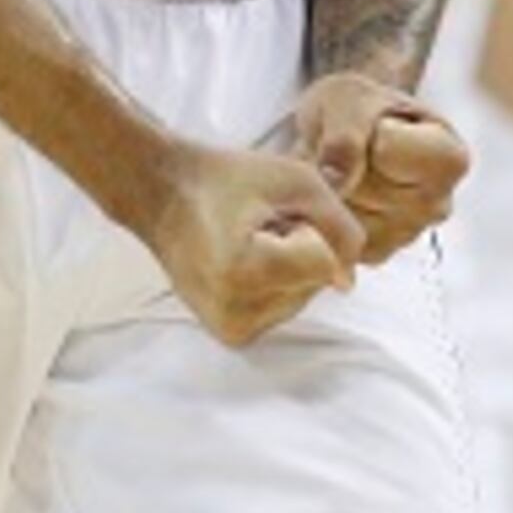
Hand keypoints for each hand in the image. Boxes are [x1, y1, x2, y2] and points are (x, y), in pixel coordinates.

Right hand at [135, 140, 361, 348]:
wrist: (163, 195)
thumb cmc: (225, 179)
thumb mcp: (296, 180)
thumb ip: (340, 227)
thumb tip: (348, 282)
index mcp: (244, 270)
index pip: (326, 264)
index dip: (309, 228)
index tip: (268, 214)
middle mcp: (236, 311)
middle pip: (316, 283)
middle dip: (302, 250)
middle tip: (256, 226)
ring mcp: (231, 328)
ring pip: (302, 297)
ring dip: (290, 267)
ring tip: (248, 242)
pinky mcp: (231, 334)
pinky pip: (282, 309)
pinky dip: (276, 284)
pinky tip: (244, 262)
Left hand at [281, 74, 468, 259]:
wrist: (344, 130)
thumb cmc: (359, 107)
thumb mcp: (348, 98)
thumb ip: (346, 133)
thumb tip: (339, 183)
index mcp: (449, 158)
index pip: (386, 150)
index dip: (365, 132)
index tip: (372, 124)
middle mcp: (438, 205)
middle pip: (365, 188)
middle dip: (343, 164)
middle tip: (347, 146)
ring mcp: (408, 234)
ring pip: (346, 215)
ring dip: (330, 187)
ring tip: (341, 167)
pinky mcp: (376, 252)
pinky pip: (335, 235)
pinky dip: (326, 210)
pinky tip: (338, 190)